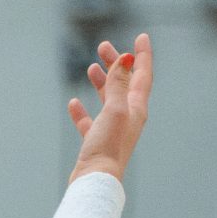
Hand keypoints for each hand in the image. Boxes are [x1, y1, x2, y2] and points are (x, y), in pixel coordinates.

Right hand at [68, 33, 152, 182]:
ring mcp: (112, 130)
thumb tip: (125, 58)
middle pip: (124, 83)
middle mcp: (128, 117)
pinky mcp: (97, 142)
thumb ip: (118, 83)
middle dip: (116, 64)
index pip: (142, 75)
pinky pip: (90, 121)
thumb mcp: (114, 110)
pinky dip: (83, 110)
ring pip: (108, 99)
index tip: (141, 37)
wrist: (96, 180)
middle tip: (104, 47)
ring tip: (91, 68)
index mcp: (136, 108)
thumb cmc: (107, 146)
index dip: (142, 55)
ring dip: (101, 82)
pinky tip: (74, 103)